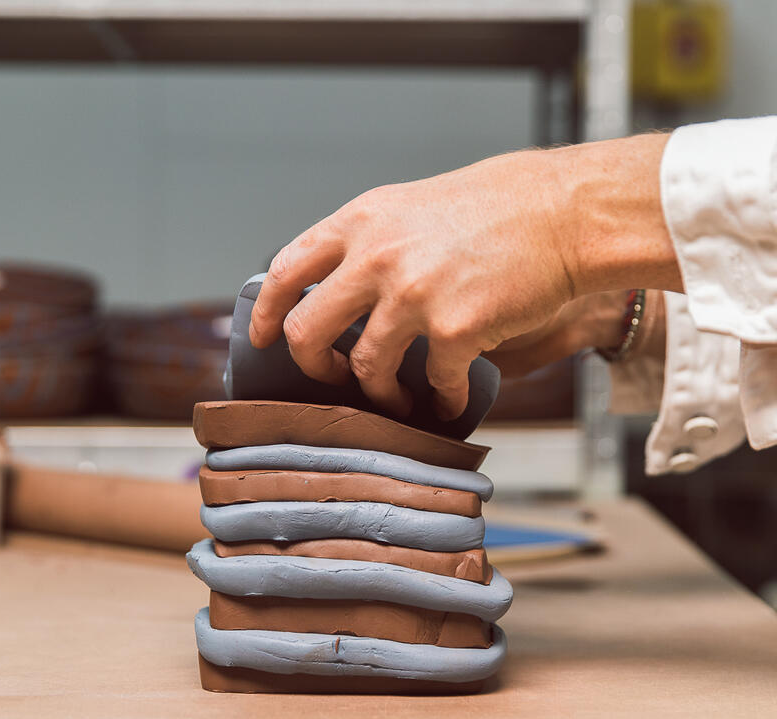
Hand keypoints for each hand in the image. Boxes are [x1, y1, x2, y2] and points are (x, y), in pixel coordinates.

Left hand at [249, 134, 678, 419]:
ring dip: (381, 396)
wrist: (564, 212)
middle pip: (309, 331)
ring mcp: (413, 294)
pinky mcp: (454, 329)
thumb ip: (372, 242)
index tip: (266, 337)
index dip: (268, 312)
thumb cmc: (498, 206)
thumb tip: (344, 286)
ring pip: (367, 368)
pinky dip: (442, 400)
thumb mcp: (414, 206)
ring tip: (400, 401)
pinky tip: (451, 401)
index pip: (286, 270)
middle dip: (315, 367)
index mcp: (362, 222)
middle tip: (334, 378)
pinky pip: (434, 384)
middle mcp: (377, 257)